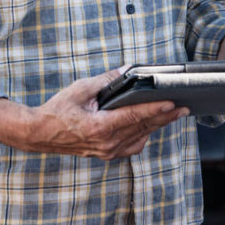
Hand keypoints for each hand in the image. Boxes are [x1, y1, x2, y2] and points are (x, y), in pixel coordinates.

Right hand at [0, 68, 187, 160]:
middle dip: (165, 117)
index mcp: (100, 127)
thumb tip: (128, 70)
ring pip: (140, 138)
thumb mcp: (82, 88)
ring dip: (157, 126)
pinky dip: (143, 134)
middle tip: (184, 107)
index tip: (173, 103)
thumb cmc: (58, 109)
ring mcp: (107, 151)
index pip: (135, 117)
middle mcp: (107, 143)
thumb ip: (107, 80)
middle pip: (143, 128)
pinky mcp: (106, 154)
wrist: (40, 133)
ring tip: (173, 113)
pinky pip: (132, 145)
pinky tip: (150, 125)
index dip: (156, 110)